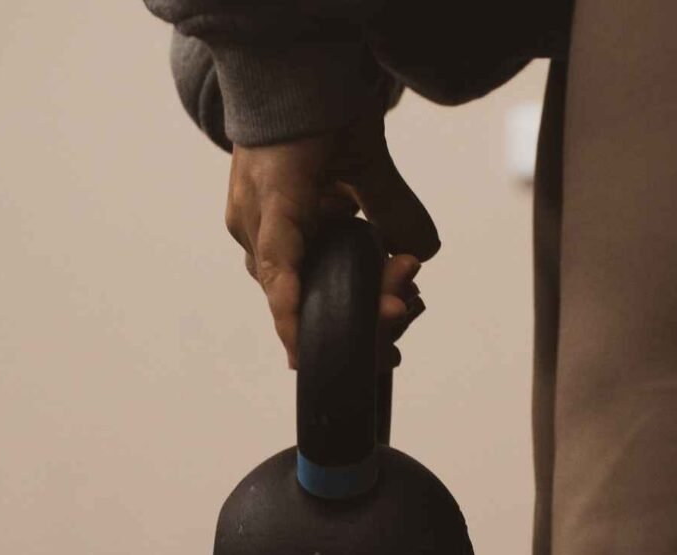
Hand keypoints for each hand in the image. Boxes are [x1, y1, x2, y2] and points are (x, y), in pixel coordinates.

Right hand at [224, 93, 439, 370]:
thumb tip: (422, 254)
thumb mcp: (364, 148)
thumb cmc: (318, 104)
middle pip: (297, 293)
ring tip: (406, 296)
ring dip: (355, 298)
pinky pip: (301, 274)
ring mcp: (257, 232)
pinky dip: (339, 284)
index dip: (292, 317)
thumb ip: (392, 203)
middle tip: (406, 308)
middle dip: (357, 312)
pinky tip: (385, 289)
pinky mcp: (270, 236)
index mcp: (272, 198)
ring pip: (300, 289)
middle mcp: (254, 224)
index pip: (280, 270)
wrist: (285, 77)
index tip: (304, 355)